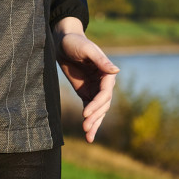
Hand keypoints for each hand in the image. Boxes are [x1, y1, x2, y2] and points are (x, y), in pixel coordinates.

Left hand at [55, 16, 118, 142]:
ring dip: (94, 123)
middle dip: (95, 116)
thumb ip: (100, 60)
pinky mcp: (86, 93)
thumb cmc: (75, 42)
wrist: (63, 42)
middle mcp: (104, 82)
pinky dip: (90, 121)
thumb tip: (116, 71)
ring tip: (88, 136)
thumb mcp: (87, 49)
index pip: (105, 92)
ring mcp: (95, 89)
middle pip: (103, 104)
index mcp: (106, 72)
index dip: (97, 104)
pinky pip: (90, 109)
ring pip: (98, 110)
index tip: (85, 113)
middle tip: (85, 127)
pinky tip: (88, 133)